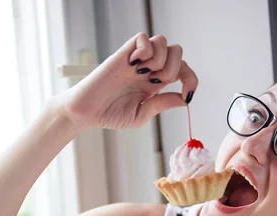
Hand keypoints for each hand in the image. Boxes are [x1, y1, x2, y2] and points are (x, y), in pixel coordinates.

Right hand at [60, 32, 197, 129]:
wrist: (86, 112)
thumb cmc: (110, 114)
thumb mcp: (141, 115)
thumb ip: (162, 104)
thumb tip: (185, 99)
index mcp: (155, 84)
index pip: (183, 71)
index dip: (191, 79)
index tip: (188, 94)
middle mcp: (148, 69)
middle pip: (177, 52)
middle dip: (175, 69)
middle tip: (157, 84)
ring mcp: (137, 59)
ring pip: (163, 42)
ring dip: (161, 60)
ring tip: (144, 75)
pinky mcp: (123, 53)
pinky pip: (143, 38)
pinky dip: (145, 50)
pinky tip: (134, 64)